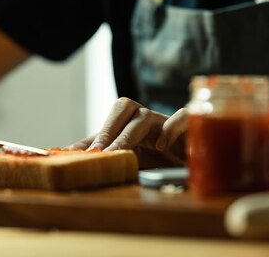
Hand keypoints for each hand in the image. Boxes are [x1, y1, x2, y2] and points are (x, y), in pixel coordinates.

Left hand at [69, 98, 187, 167]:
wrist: (196, 162)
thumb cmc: (161, 159)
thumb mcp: (131, 160)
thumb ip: (106, 157)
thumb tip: (72, 157)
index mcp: (130, 123)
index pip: (107, 123)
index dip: (91, 138)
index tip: (76, 155)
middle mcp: (146, 118)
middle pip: (123, 107)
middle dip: (109, 131)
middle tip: (98, 153)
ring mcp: (166, 121)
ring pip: (146, 115)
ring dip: (129, 136)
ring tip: (119, 154)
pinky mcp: (189, 127)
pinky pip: (181, 117)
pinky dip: (170, 129)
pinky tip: (161, 147)